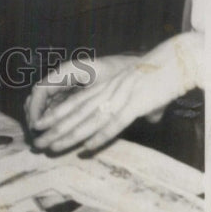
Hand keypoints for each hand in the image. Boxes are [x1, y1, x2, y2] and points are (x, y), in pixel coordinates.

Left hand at [25, 39, 200, 153]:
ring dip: (68, 136)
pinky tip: (87, 148)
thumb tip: (151, 118)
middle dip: (54, 130)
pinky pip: (113, 124)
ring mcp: (118, 99)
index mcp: (104, 89)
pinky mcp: (133, 105)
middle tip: (37, 144)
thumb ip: (143, 107)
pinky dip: (100, 137)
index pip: (73, 104)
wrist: (173, 63)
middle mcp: (105, 93)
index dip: (55, 116)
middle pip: (74, 114)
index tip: (39, 127)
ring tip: (50, 147)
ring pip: (87, 120)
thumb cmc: (160, 79)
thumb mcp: (144, 93)